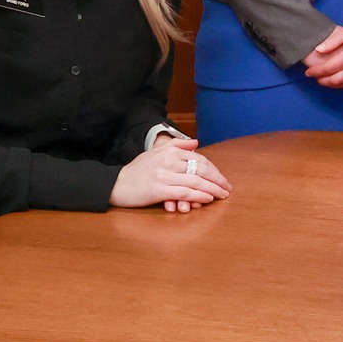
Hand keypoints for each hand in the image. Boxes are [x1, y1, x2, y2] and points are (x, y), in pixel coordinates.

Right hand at [111, 137, 230, 211]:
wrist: (115, 184)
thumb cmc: (136, 170)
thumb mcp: (154, 153)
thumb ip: (175, 146)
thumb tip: (195, 142)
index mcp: (169, 152)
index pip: (199, 159)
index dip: (214, 169)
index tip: (222, 178)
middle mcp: (168, 161)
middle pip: (201, 169)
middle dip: (218, 179)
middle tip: (228, 188)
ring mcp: (164, 176)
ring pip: (195, 181)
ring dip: (212, 189)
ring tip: (222, 195)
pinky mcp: (159, 190)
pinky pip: (184, 192)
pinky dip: (199, 195)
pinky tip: (207, 199)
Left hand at [303, 25, 342, 87]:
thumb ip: (333, 41)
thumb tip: (318, 50)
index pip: (329, 68)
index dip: (316, 71)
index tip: (307, 72)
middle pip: (334, 80)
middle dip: (321, 80)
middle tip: (313, 76)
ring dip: (330, 84)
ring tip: (321, 79)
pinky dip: (340, 84)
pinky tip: (334, 79)